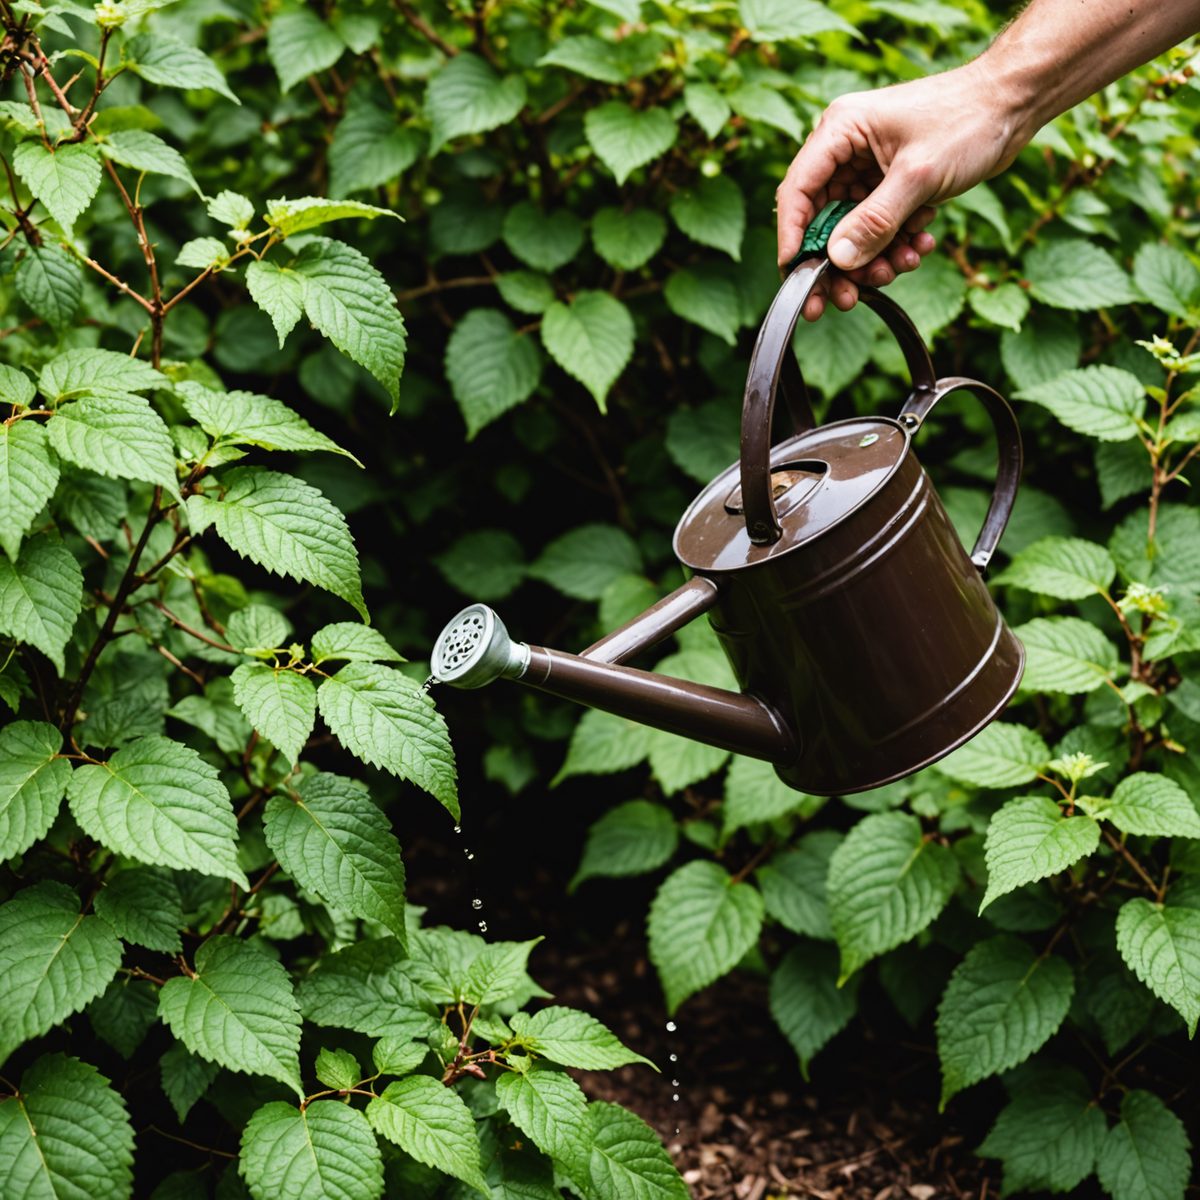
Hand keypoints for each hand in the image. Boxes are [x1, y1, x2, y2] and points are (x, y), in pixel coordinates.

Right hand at [776, 62, 1026, 319]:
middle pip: (822, 219)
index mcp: (841, 131)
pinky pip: (879, 225)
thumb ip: (874, 221)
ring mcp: (868, 167)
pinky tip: (919, 246)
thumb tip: (838, 261)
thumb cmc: (968, 120)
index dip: (793, 238)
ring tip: (899, 267)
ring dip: (873, 256)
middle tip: (844, 299)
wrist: (1014, 104)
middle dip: (839, 262)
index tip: (796, 278)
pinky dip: (895, 243)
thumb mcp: (918, 176)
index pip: (798, 192)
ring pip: (852, 228)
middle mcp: (847, 149)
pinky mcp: (890, 182)